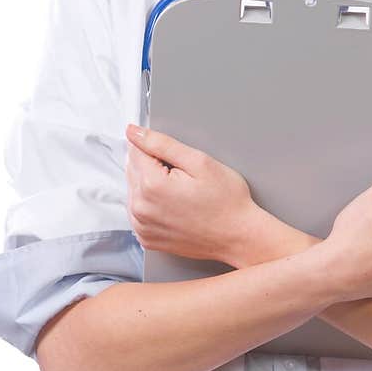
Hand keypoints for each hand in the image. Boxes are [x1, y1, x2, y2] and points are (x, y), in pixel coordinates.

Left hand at [124, 123, 258, 262]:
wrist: (238, 237)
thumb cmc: (227, 202)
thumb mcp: (199, 162)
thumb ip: (161, 143)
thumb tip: (134, 132)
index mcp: (152, 185)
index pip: (136, 151)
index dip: (159, 150)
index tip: (178, 162)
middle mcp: (141, 208)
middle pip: (133, 170)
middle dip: (154, 167)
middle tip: (185, 178)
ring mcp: (142, 226)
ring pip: (134, 190)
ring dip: (151, 186)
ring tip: (182, 194)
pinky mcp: (147, 238)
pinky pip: (139, 211)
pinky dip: (152, 205)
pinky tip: (175, 206)